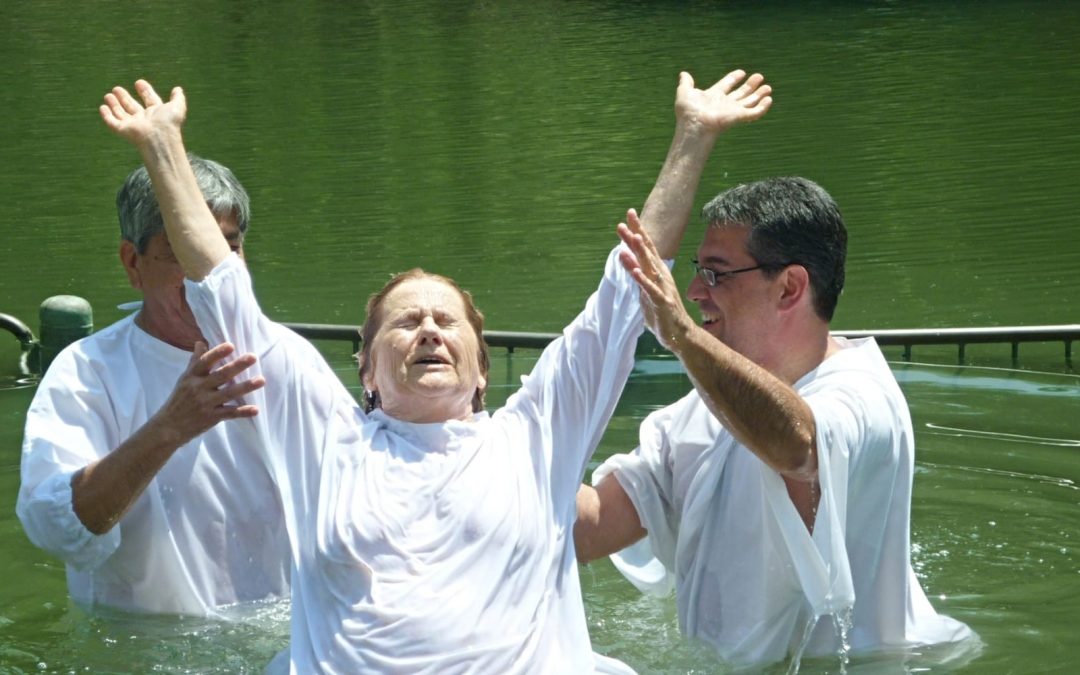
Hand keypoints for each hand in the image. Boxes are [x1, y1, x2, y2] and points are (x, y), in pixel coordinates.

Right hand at [99, 79, 186, 148]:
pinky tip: (102, 107)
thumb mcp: (177, 107)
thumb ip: (178, 98)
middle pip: (132, 106)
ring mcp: (133, 125)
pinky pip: (112, 122)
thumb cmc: (169, 123)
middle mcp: (144, 119)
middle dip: (125, 97)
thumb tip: (178, 89)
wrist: (159, 138)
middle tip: (117, 88)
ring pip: (121, 113)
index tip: (139, 82)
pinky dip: (106, 115)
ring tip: (108, 95)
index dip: (145, 91)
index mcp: (157, 113)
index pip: (150, 100)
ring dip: (114, 104)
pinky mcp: (123, 130)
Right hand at [151, 341, 264, 445]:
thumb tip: (200, 342)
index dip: (217, 353)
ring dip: (246, 387)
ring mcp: (205, 403)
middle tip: (253, 357)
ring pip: (228, 393)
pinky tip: (256, 410)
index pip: (205, 362)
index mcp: (192, 376)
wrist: (169, 427)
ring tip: (261, 380)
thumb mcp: (184, 379)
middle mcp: (198, 388)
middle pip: (220, 375)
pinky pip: (229, 413)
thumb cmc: (179, 399)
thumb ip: (195, 361)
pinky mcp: (211, 417)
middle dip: (237, 366)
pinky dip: (243, 412)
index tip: (231, 345)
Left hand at [616, 209, 694, 349]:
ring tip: (632, 238)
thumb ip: (635, 273)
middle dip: (636, 236)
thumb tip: (624, 256)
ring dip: (641, 253)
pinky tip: (635, 270)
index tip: (628, 215)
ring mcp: (662, 288)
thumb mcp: (643, 289)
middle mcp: (660, 275)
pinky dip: (643, 280)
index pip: (645, 248)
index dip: (637, 231)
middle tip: (624, 220)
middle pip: (647, 252)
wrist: (678, 334)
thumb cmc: (661, 311)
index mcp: (656, 271)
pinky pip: (651, 290)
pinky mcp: (662, 302)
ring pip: (650, 267)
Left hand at [674, 69, 772, 134]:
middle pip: (740, 93)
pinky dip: (762, 107)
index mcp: (713, 96)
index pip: (726, 85)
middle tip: (759, 76)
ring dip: (759, 95)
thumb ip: (686, 82)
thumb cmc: (688, 111)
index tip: (741, 72)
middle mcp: (724, 104)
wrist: (694, 124)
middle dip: (750, 86)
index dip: (734, 78)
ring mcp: (733, 111)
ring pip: (749, 102)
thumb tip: (683, 74)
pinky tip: (769, 100)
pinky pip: (754, 112)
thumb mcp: (685, 92)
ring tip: (768, 87)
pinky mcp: (739, 117)